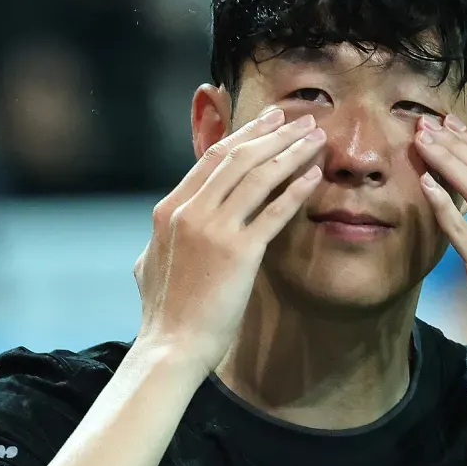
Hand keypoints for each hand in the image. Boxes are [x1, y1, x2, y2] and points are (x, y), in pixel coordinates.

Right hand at [134, 106, 326, 374]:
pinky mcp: (239, 252)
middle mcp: (189, 212)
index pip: (211, 160)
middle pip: (238, 158)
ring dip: (291, 152)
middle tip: (301, 119)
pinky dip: (296, 190)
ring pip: (258, 176)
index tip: (268, 122)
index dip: (244, 135)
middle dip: (274, 133)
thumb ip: (163, 237)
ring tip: (316, 138)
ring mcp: (214, 230)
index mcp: (169, 211)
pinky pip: (274, 211)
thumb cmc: (165, 314)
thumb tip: (171, 224)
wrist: (172, 346)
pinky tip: (315, 176)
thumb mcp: (150, 263)